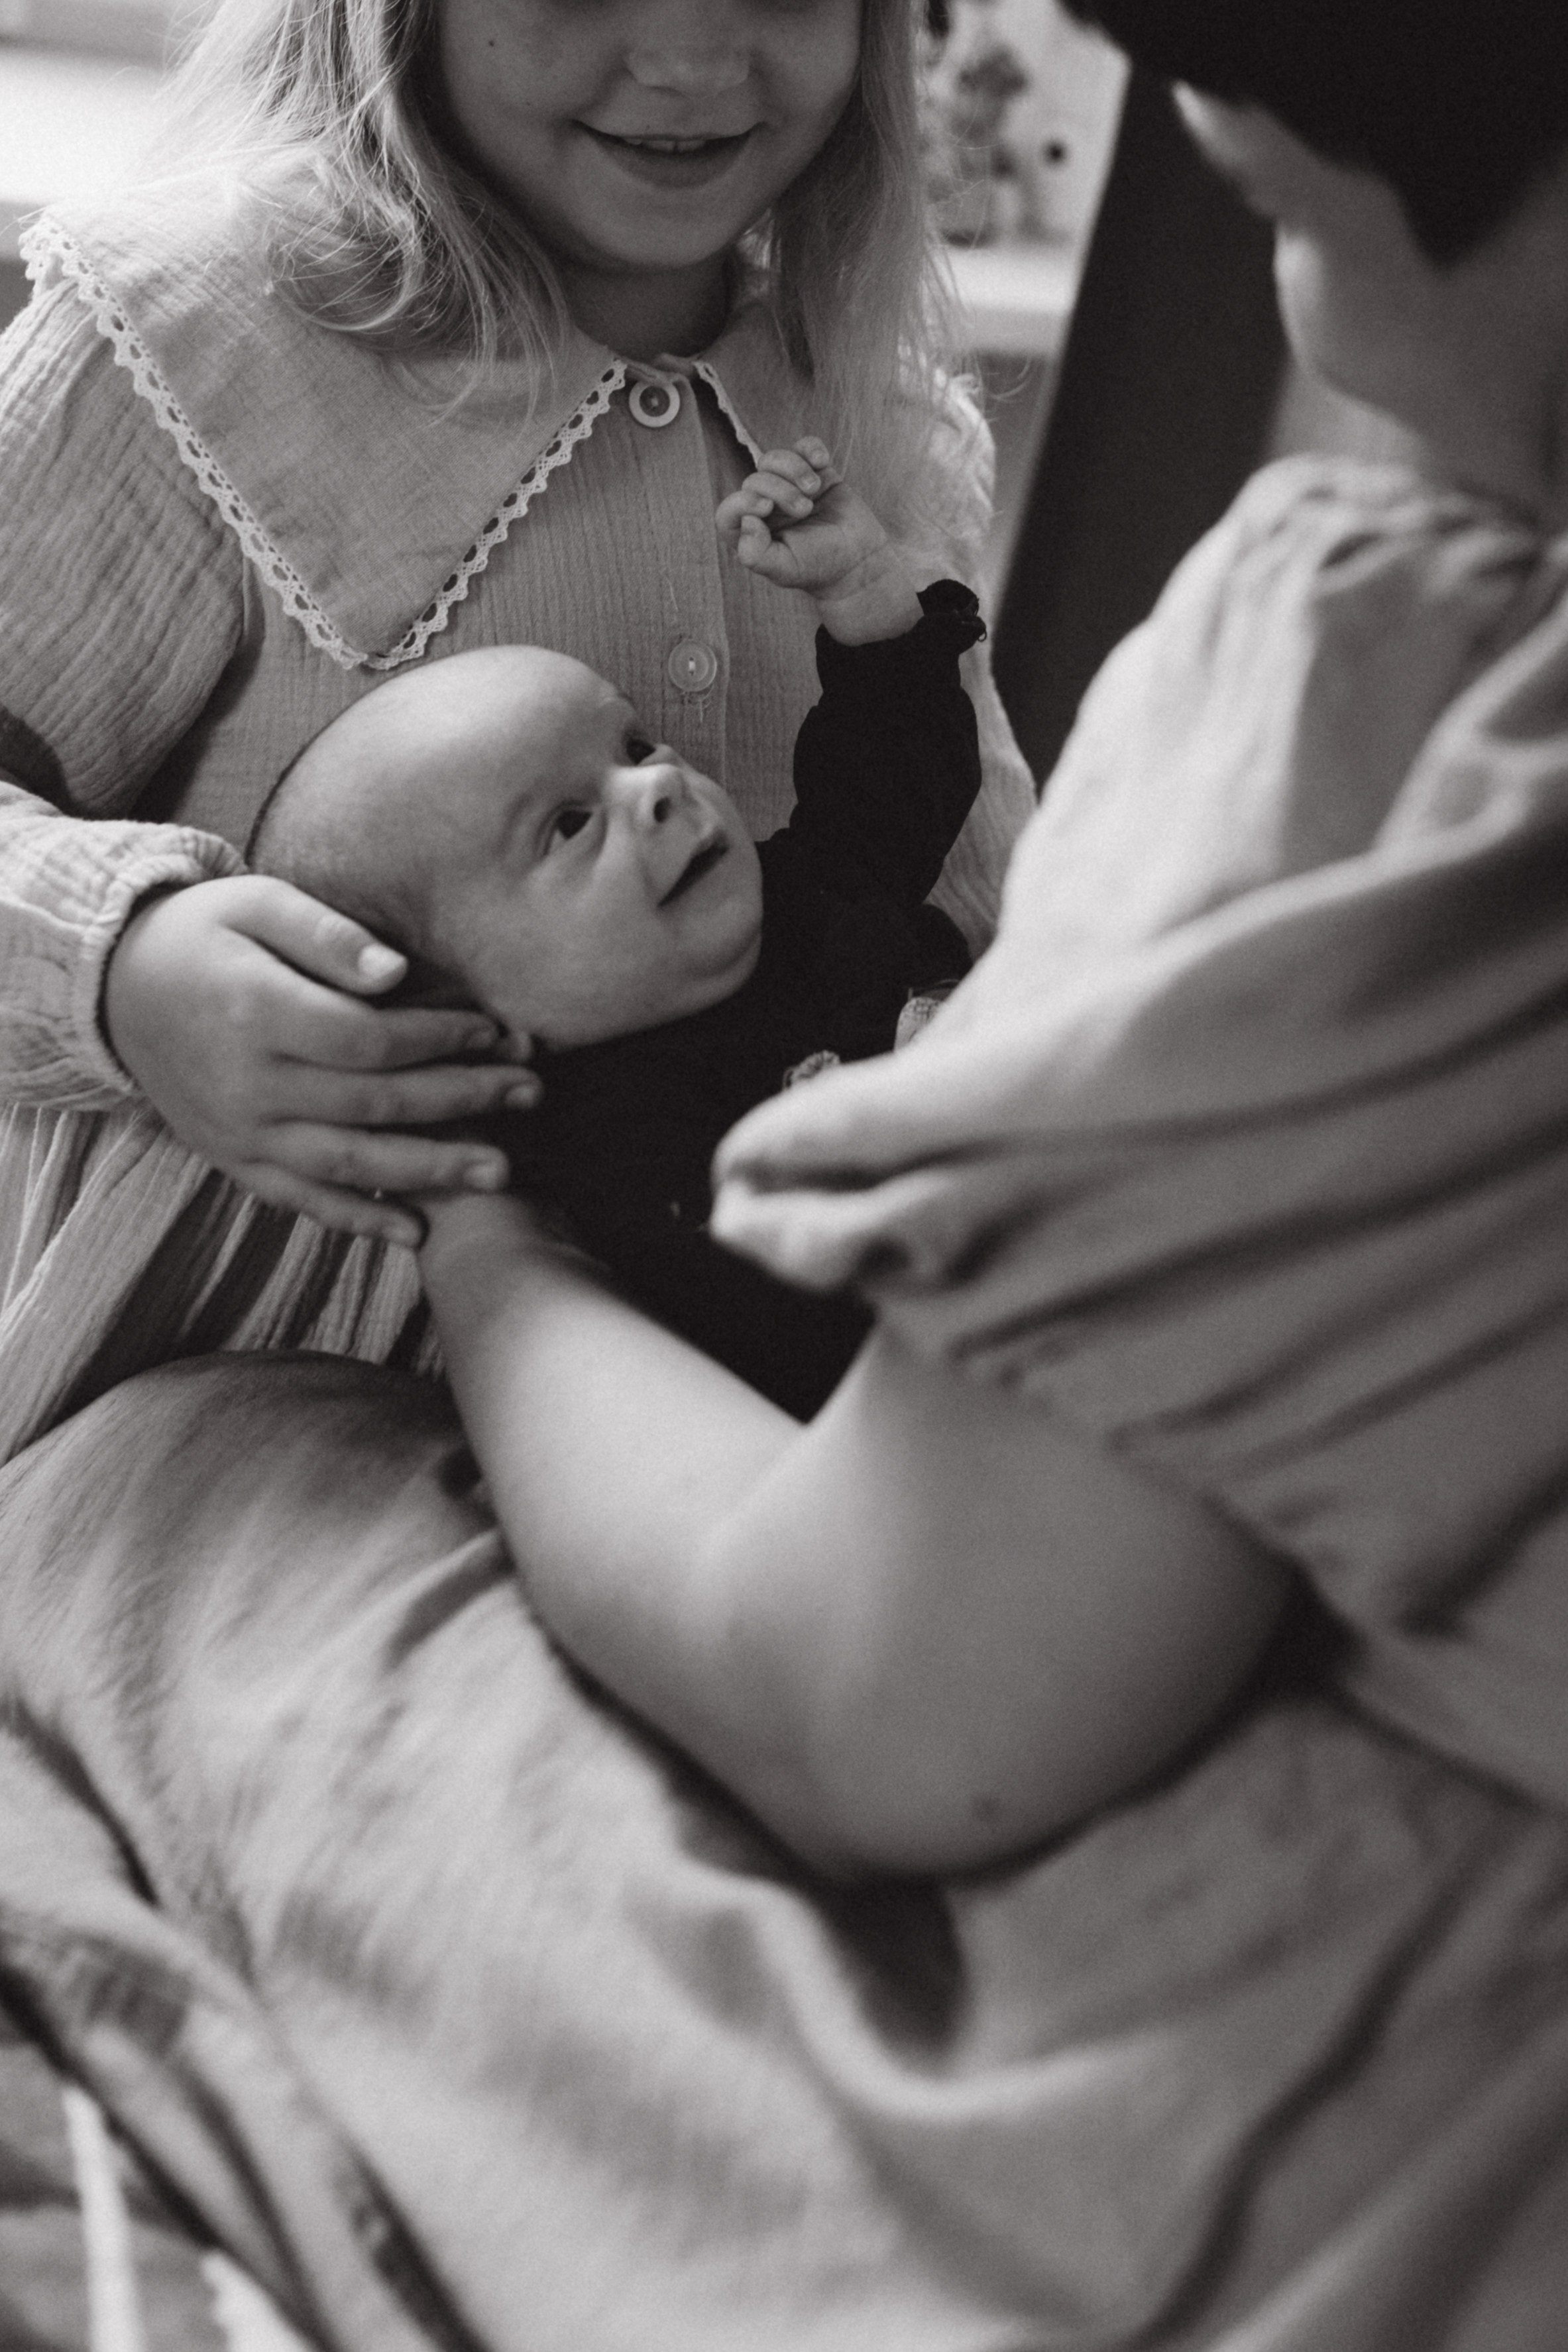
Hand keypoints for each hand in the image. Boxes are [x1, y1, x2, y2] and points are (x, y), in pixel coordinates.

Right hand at [103, 875, 540, 1247]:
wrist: (113, 988)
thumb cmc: (201, 933)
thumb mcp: (255, 903)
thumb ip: (327, 935)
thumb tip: (398, 972)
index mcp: (256, 1013)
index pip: (369, 1039)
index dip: (440, 1038)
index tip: (494, 1028)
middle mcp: (248, 1085)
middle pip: (374, 1103)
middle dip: (461, 1100)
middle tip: (532, 1092)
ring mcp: (240, 1133)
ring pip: (349, 1164)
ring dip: (430, 1170)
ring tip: (499, 1171)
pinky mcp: (234, 1161)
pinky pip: (302, 1200)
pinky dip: (359, 1221)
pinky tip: (416, 1232)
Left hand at [716, 439, 922, 644]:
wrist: (859, 559)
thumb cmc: (819, 566)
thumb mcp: (785, 569)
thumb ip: (756, 554)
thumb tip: (747, 521)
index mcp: (753, 533)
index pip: (729, 511)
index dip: (741, 502)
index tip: (766, 507)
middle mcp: (767, 507)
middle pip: (755, 480)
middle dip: (779, 489)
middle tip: (804, 509)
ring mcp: (790, 486)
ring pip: (774, 459)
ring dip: (794, 468)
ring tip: (814, 489)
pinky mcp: (815, 472)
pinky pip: (803, 446)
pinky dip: (811, 448)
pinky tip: (822, 463)